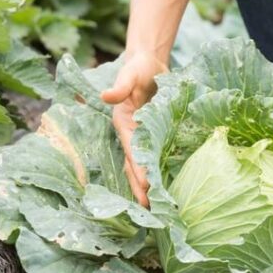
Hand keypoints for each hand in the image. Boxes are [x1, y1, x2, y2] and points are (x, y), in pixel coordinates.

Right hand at [100, 51, 167, 206]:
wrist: (149, 62)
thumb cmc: (138, 67)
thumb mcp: (129, 73)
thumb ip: (120, 86)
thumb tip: (105, 96)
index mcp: (124, 124)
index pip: (132, 152)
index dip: (138, 170)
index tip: (146, 188)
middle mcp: (131, 133)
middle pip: (135, 165)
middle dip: (140, 187)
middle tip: (149, 209)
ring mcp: (143, 136)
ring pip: (143, 165)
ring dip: (147, 185)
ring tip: (155, 207)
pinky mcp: (155, 134)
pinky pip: (155, 156)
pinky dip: (158, 171)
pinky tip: (167, 186)